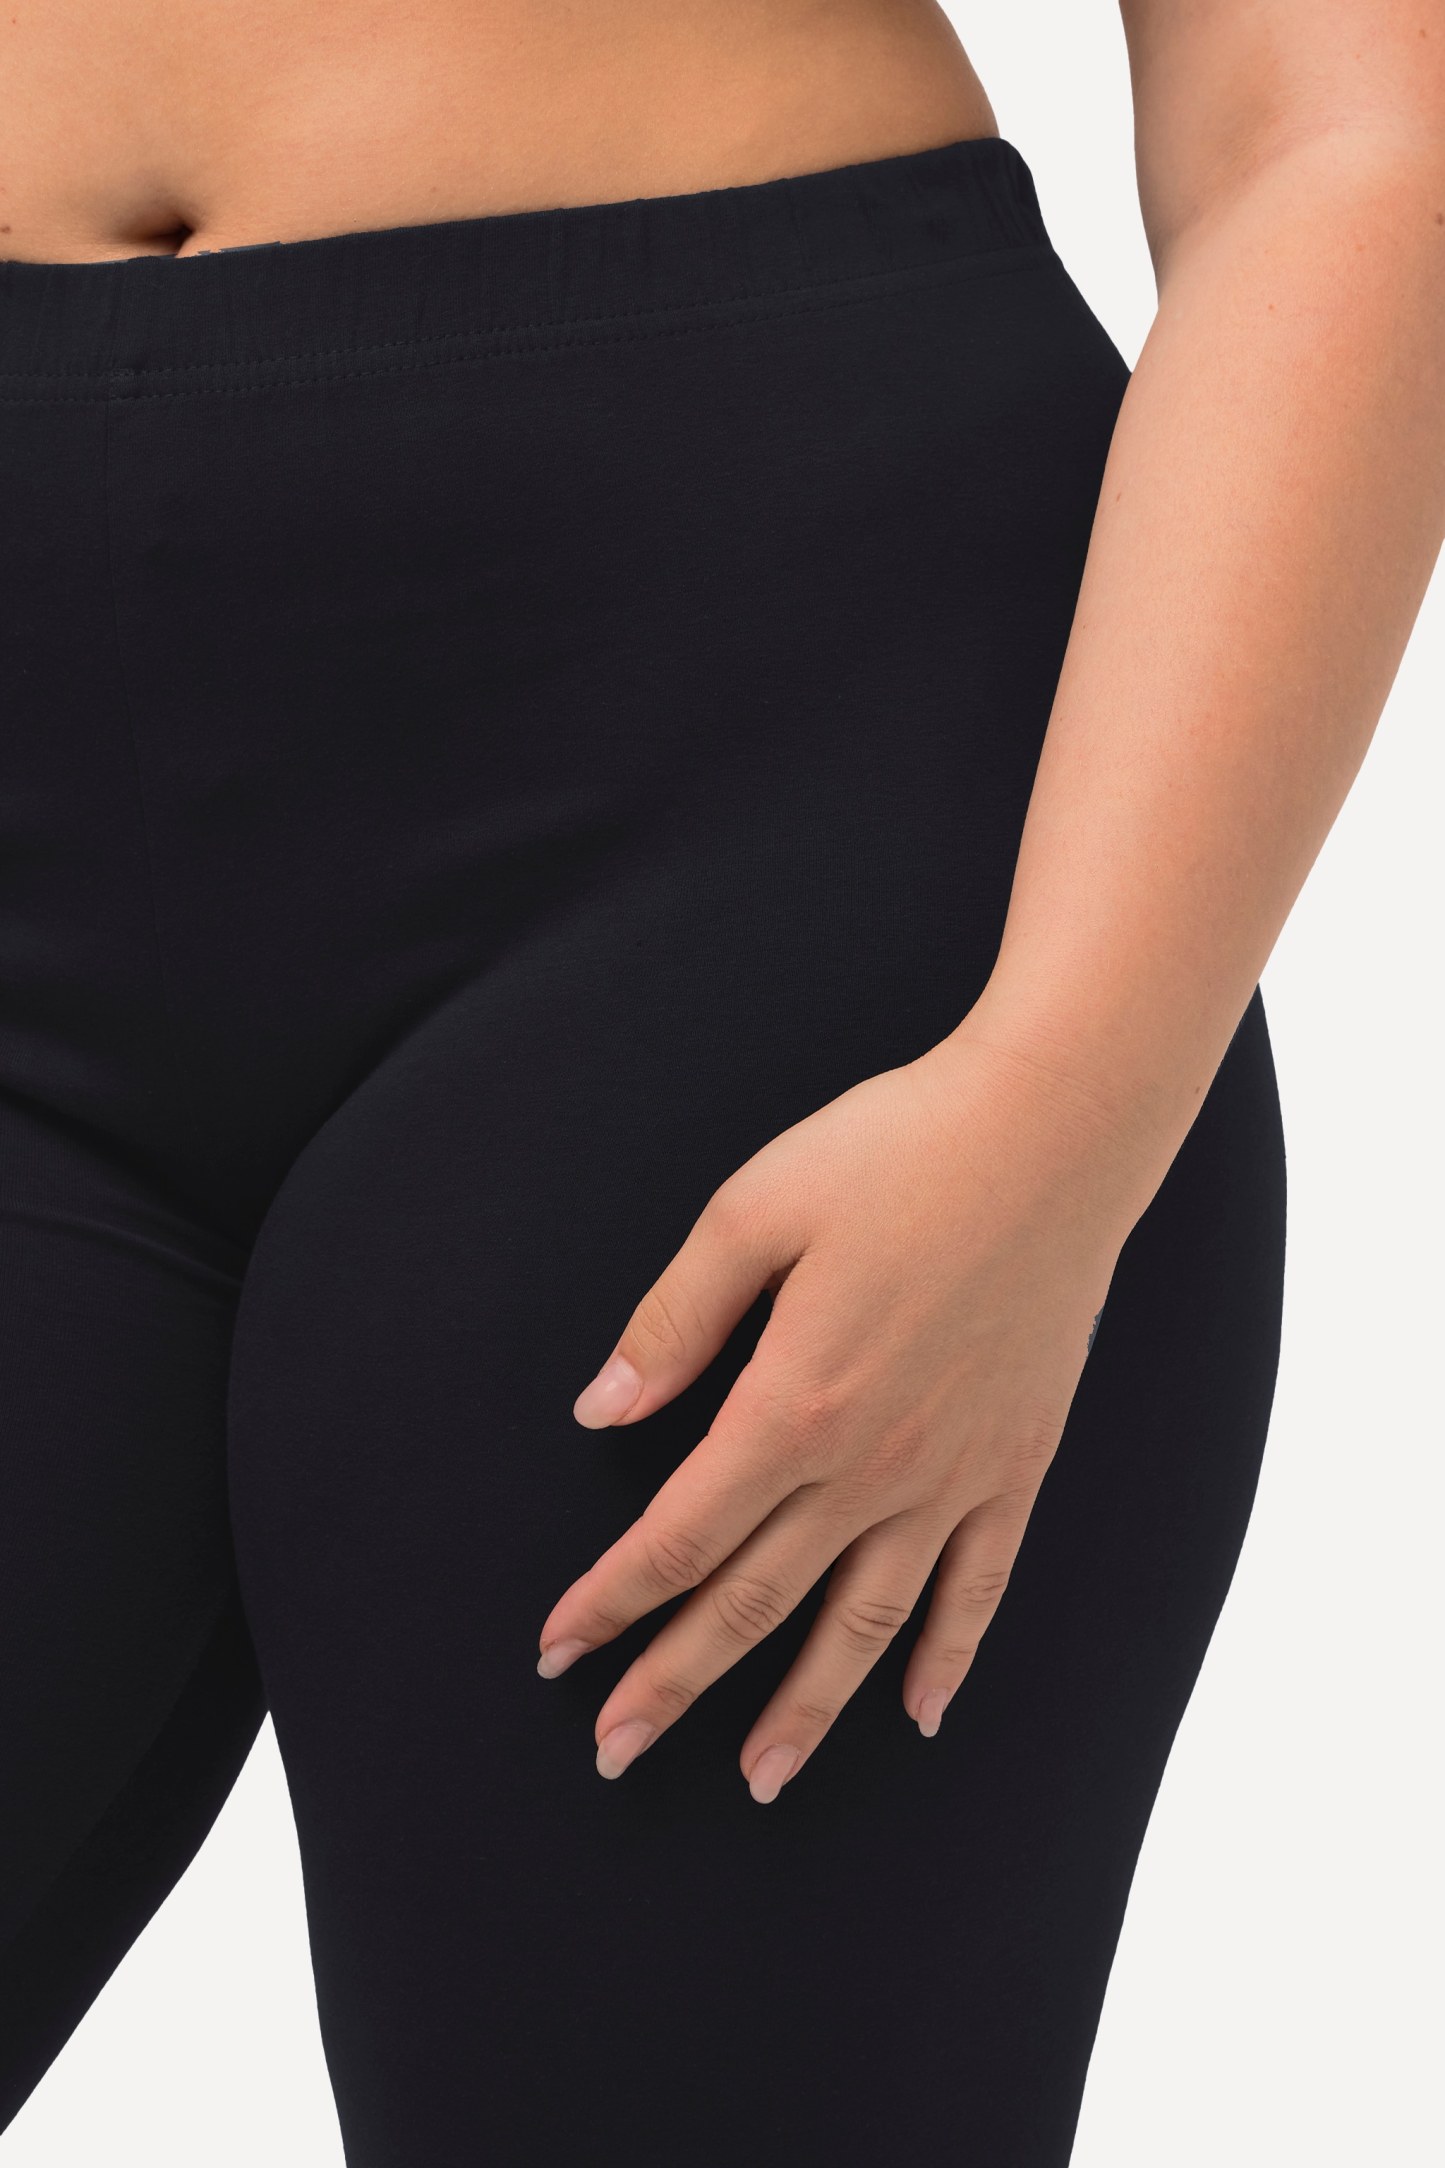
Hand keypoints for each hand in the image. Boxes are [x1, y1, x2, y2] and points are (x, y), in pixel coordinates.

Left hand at [536, 1016, 1141, 1802]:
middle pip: (753, 1602)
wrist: (1051, 1133)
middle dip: (674, 1682)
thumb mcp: (753, 1211)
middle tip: (615, 1750)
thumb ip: (674, 1321)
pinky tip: (919, 1713)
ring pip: (862, 1624)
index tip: (557, 1653)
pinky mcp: (1014, 1464)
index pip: (677, 1535)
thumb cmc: (894, 1153)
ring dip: (803, 1709)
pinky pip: (977, 1589)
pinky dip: (947, 1659)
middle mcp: (870, 1464)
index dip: (609, 1601)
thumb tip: (601, 1412)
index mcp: (791, 1403)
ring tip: (755, 1779)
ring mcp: (951, 1475)